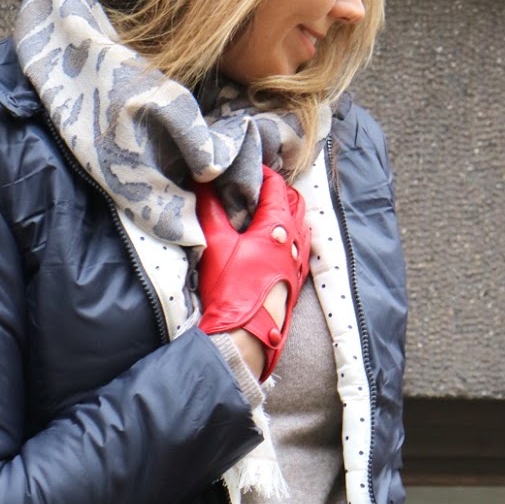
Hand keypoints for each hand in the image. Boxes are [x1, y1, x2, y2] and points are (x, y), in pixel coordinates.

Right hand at [196, 166, 309, 380]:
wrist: (247, 335)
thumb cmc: (232, 289)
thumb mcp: (215, 244)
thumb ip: (210, 210)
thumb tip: (203, 184)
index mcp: (277, 226)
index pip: (276, 186)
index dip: (263, 173)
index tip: (248, 168)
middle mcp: (295, 240)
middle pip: (296, 202)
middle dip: (280, 191)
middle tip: (258, 188)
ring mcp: (299, 260)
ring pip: (301, 225)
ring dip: (288, 213)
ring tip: (267, 213)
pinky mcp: (297, 279)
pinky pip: (300, 247)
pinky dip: (290, 236)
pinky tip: (276, 244)